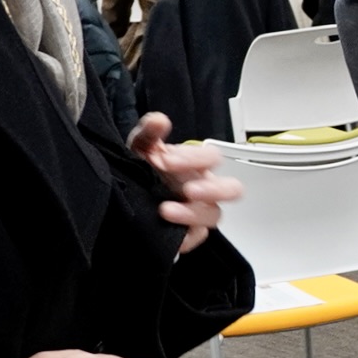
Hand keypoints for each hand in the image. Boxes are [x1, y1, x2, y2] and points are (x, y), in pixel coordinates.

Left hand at [127, 110, 240, 253]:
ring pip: (214, 215)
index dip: (194, 158)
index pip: (212, 157)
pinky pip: (196, 237)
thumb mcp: (141, 146)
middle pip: (232, 189)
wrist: (125, 196)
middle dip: (214, 190)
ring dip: (192, 214)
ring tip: (165, 210)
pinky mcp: (189, 233)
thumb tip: (160, 121)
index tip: (167, 162)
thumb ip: (149, 132)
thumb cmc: (142, 169)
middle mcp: (204, 187)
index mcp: (197, 164)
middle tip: (190, 191)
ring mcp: (199, 211)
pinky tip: (164, 229)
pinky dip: (182, 235)